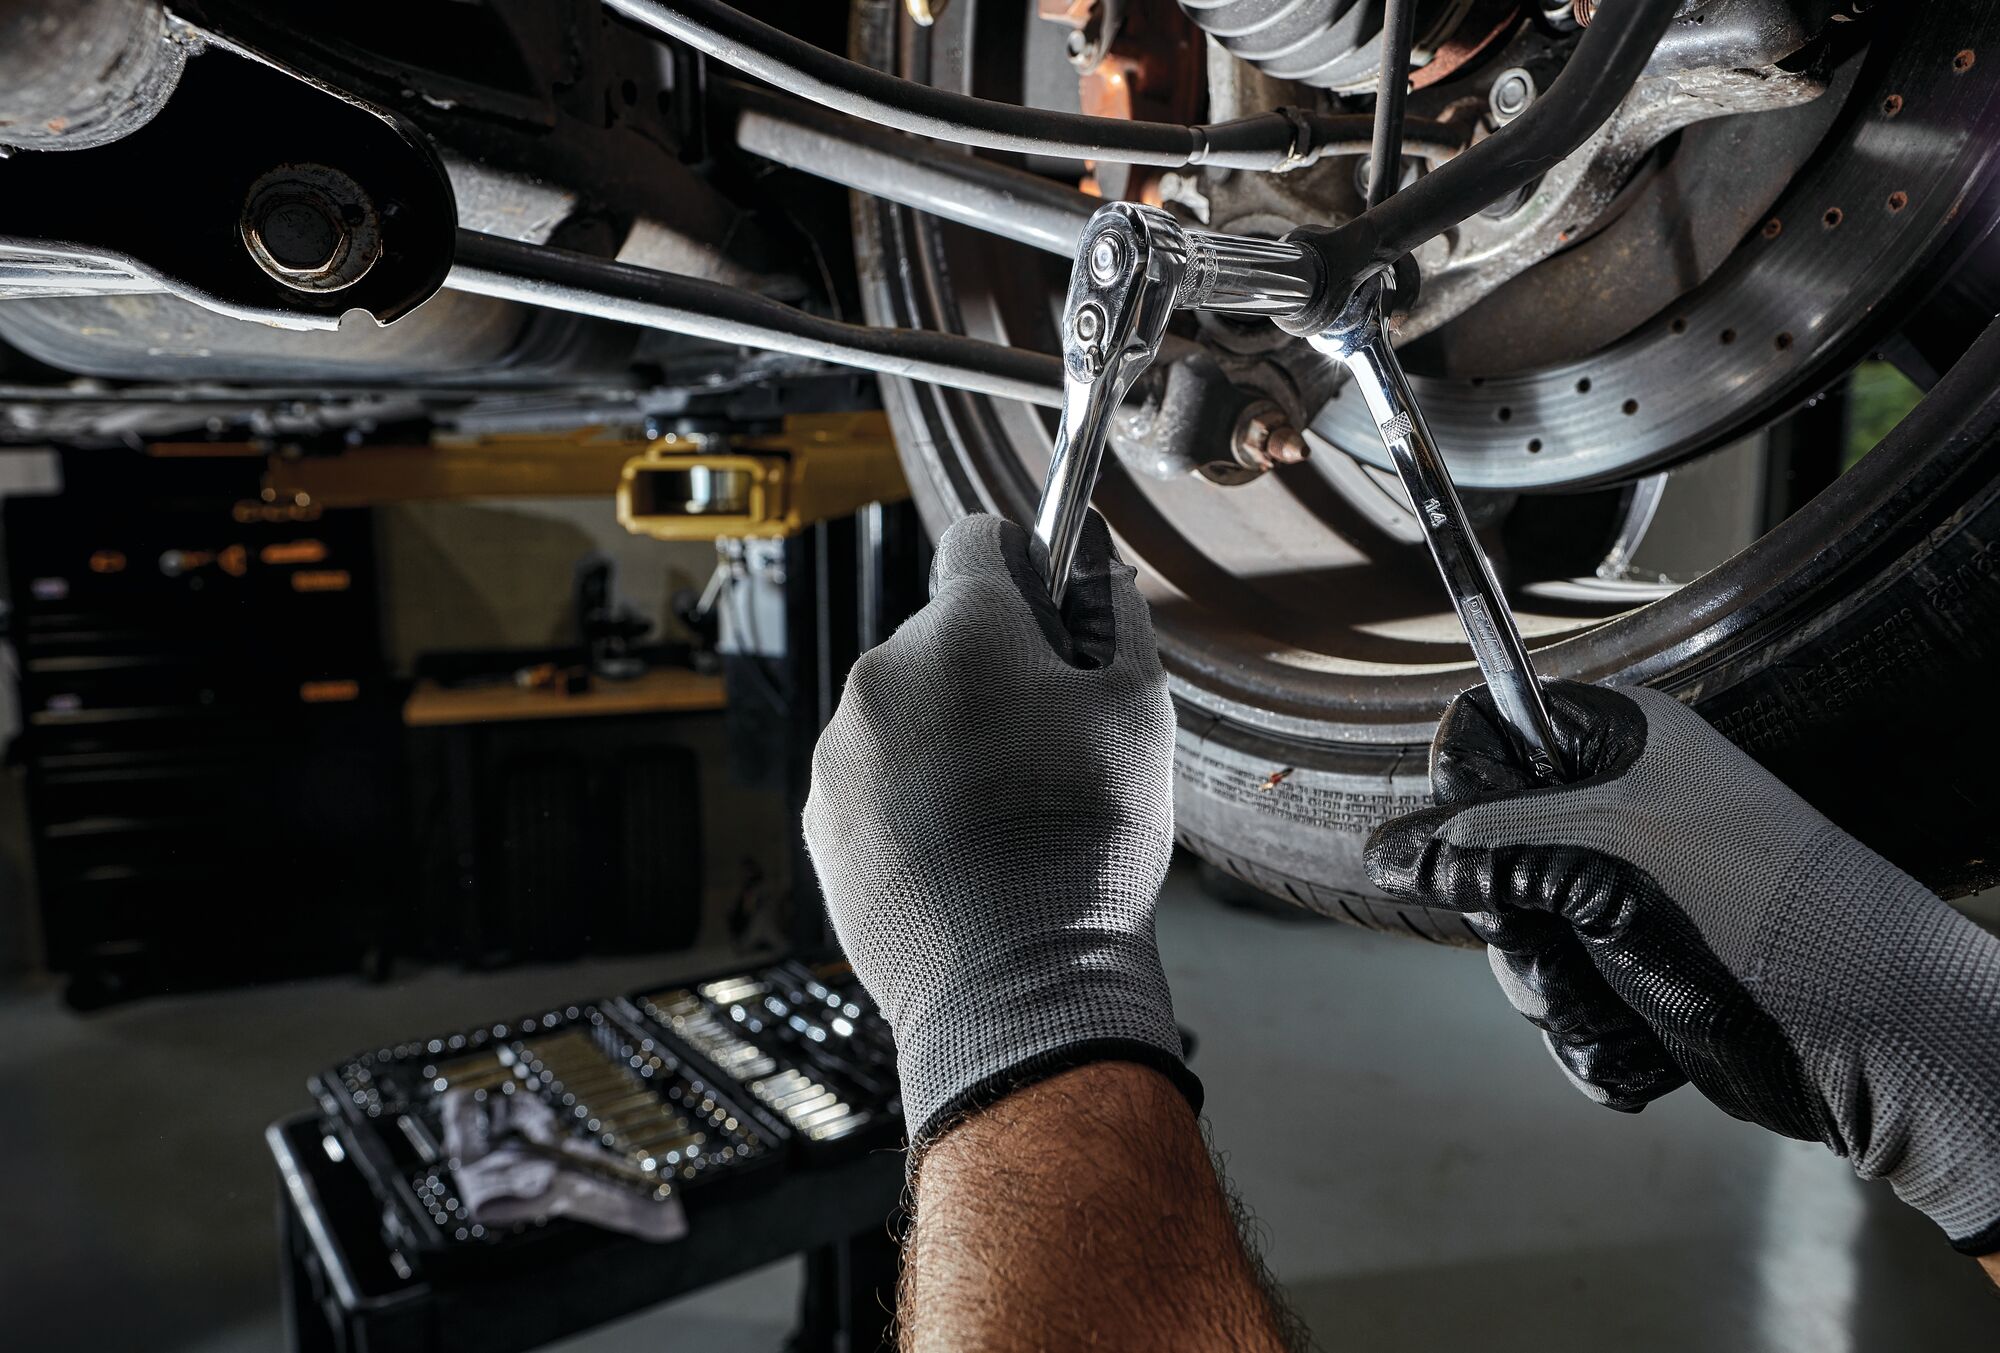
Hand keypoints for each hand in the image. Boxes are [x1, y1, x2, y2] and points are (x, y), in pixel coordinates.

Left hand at [804, 511, 1197, 1145]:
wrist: (1013, 985)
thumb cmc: (1085, 847)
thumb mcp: (1139, 714)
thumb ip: (1114, 619)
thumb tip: (1095, 577)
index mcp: (963, 632)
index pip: (979, 539)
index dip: (1022, 563)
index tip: (1045, 603)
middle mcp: (884, 674)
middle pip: (942, 634)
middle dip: (991, 668)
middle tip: (1046, 741)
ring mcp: (842, 748)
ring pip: (905, 709)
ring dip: (948, 734)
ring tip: (1005, 812)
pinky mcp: (820, 815)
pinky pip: (872, 775)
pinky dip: (910, 794)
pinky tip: (961, 849)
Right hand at [1366, 681, 1999, 1254]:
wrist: (1878, 1040)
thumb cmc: (1754, 920)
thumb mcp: (1601, 865)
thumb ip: (1483, 849)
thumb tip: (1384, 854)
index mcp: (1617, 744)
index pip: (1483, 734)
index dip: (1462, 794)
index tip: (1483, 852)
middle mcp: (1617, 810)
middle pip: (1481, 855)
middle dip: (1515, 929)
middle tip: (1565, 943)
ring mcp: (1624, 895)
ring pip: (1516, 942)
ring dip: (1558, 996)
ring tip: (1621, 1007)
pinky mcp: (1635, 970)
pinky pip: (1560, 1001)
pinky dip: (1591, 1037)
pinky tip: (1642, 1050)